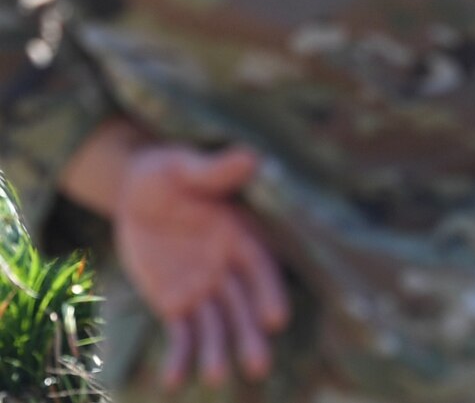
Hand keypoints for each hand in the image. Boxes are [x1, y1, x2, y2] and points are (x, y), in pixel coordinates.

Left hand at [114, 146, 290, 388]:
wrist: (134, 192)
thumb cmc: (167, 172)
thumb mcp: (185, 167)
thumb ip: (214, 171)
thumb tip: (251, 157)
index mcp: (238, 233)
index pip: (258, 267)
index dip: (268, 292)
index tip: (276, 319)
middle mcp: (227, 266)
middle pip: (243, 305)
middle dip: (250, 334)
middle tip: (258, 367)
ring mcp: (203, 287)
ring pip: (215, 325)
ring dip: (218, 351)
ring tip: (217, 378)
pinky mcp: (175, 302)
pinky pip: (181, 332)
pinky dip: (180, 356)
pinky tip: (173, 382)